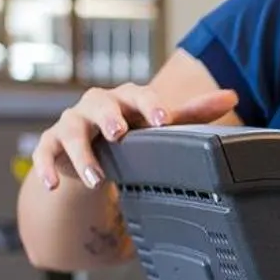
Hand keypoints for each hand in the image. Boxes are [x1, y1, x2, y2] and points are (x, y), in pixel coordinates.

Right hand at [30, 82, 238, 191]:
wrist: (95, 149)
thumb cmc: (133, 133)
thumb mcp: (160, 124)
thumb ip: (194, 113)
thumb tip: (232, 96)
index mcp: (126, 99)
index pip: (139, 95)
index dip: (150, 105)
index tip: (162, 119)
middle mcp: (97, 105)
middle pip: (99, 104)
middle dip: (108, 117)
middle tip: (118, 133)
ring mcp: (72, 123)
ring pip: (72, 131)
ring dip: (82, 154)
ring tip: (96, 178)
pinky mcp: (52, 143)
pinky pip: (46, 152)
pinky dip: (48, 168)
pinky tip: (53, 184)